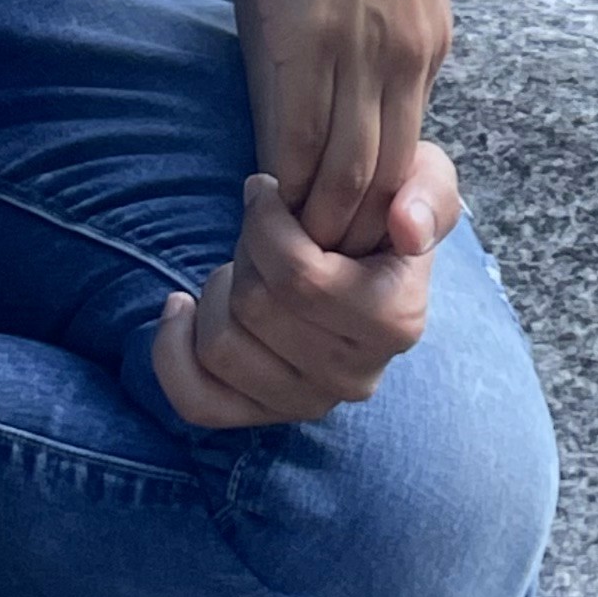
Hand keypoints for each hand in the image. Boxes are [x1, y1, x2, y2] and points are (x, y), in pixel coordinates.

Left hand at [151, 149, 459, 429]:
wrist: (370, 260)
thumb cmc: (385, 210)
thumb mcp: (423, 181)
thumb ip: (426, 193)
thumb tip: (407, 227)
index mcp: (396, 320)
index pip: (300, 277)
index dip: (265, 223)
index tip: (265, 189)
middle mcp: (355, 376)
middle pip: (254, 306)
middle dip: (244, 250)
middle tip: (261, 228)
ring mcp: (309, 403)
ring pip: (221, 346)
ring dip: (217, 290)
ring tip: (241, 265)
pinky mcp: (264, 416)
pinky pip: (197, 400)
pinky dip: (172, 350)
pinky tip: (181, 305)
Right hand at [227, 0, 451, 250]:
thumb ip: (369, 28)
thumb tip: (335, 76)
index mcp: (429, 43)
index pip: (406, 161)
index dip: (371, 211)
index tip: (337, 241)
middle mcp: (406, 60)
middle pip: (382, 189)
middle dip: (347, 242)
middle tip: (305, 278)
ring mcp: (359, 56)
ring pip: (344, 184)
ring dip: (311, 232)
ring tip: (275, 260)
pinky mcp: (303, 45)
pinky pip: (296, 148)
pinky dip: (280, 190)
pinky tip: (256, 206)